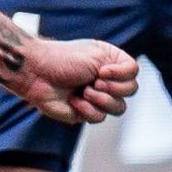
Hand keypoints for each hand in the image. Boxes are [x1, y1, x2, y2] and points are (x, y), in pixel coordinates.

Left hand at [13, 37, 136, 124]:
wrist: (38, 73)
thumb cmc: (64, 59)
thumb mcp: (98, 53)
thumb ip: (121, 66)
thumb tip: (128, 84)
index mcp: (110, 63)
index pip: (133, 73)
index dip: (121, 75)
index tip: (101, 70)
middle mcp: (107, 80)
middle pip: (130, 91)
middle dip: (111, 87)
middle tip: (93, 80)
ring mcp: (97, 97)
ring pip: (119, 108)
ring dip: (101, 99)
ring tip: (83, 91)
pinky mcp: (85, 113)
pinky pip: (99, 117)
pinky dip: (86, 109)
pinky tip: (73, 100)